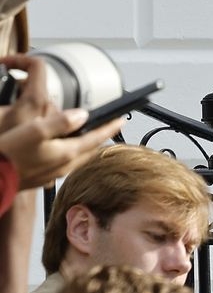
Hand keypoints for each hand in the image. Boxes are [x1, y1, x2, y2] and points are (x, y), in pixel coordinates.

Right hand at [0, 57, 120, 189]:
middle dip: (100, 136)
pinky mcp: (42, 177)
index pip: (97, 138)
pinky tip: (60, 150)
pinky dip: (68, 153)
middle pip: (90, 148)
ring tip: (86, 136)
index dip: (110, 126)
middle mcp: (64, 165)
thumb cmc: (9, 156)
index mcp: (67, 153)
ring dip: (84, 145)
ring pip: (77, 156)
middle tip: (107, 127)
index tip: (122, 119)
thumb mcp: (36, 131)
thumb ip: (61, 122)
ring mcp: (53, 173)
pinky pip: (63, 163)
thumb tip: (82, 115)